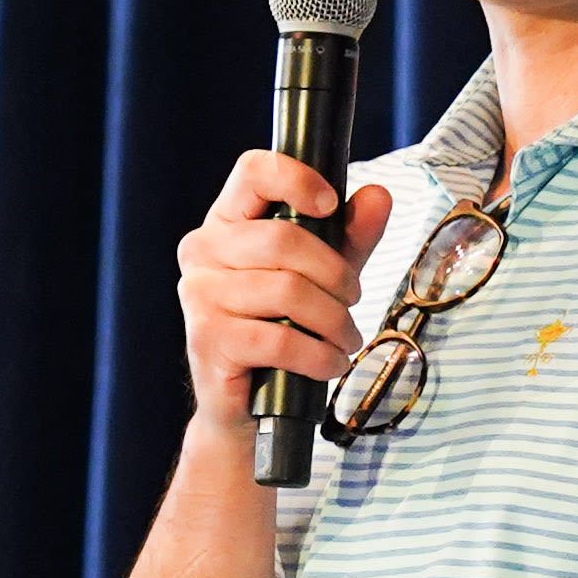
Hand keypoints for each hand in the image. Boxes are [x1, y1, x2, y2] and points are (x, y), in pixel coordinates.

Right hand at [175, 151, 394, 416]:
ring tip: (346, 339)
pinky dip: (318, 356)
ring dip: (334, 321)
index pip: (252, 171)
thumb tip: (379, 196)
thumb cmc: (281, 328)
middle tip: (353, 300)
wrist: (247, 405)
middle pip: (283, 239)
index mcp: (226, 222)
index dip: (296, 179)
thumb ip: (349, 236)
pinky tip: (330, 364)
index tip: (330, 204)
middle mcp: (202, 250)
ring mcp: (199, 295)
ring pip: (287, 291)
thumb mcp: (323, 276)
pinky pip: (279, 340)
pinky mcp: (207, 339)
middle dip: (336, 274)